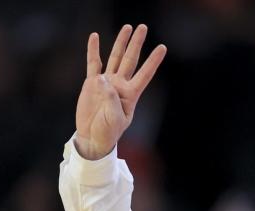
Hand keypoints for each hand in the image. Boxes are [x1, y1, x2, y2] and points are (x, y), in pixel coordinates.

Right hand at [74, 24, 165, 159]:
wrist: (93, 138)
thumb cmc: (108, 132)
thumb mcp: (114, 118)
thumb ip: (110, 99)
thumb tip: (101, 78)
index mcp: (131, 94)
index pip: (145, 74)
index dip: (153, 61)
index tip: (162, 47)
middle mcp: (120, 85)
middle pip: (130, 60)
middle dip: (136, 43)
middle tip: (142, 27)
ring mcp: (106, 83)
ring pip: (115, 58)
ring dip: (120, 43)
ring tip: (127, 28)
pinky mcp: (92, 83)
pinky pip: (93, 63)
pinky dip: (93, 50)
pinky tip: (95, 37)